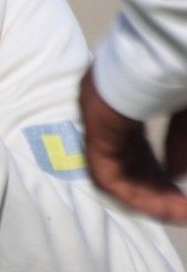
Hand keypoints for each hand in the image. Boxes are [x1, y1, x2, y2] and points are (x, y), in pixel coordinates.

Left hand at [79, 66, 186, 221]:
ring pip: (120, 175)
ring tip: (181, 214)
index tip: (182, 191)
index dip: (160, 170)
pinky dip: (139, 197)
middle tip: (184, 209)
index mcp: (124, 103)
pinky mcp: (94, 138)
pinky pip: (110, 179)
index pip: (134, 144)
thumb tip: (173, 172)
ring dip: (152, 198)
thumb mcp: (184, 112)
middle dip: (159, 190)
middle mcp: (106, 116)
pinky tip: (167, 209)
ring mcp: (97, 126)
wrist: (159, 57)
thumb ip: (181, 141)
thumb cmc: (174, 74)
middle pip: (128, 164)